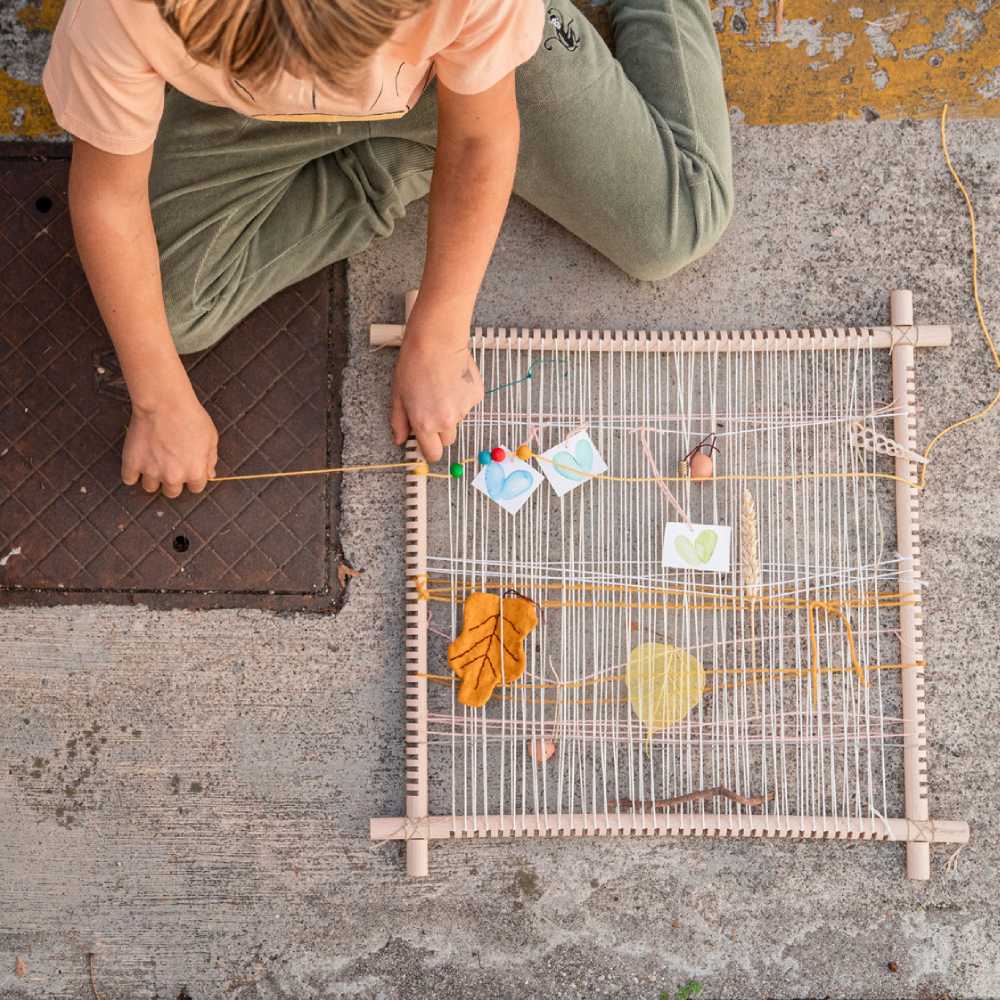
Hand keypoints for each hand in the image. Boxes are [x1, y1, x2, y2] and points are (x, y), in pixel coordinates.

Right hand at [121, 389, 218, 497]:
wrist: (164, 403)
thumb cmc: (189, 416)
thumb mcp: (211, 438)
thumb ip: (210, 459)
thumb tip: (210, 474)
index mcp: (195, 472)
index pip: (195, 488)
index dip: (192, 478)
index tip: (187, 470)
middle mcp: (173, 477)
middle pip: (172, 492)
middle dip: (172, 481)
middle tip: (170, 465)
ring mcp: (151, 472)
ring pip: (151, 488)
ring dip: (152, 478)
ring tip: (154, 462)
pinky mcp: (132, 464)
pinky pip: (129, 479)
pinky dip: (132, 473)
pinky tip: (137, 463)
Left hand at [390, 305, 483, 461]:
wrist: (437, 341)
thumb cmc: (414, 364)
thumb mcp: (398, 395)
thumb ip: (399, 422)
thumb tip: (400, 439)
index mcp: (426, 424)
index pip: (433, 454)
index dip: (430, 449)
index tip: (427, 443)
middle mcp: (447, 421)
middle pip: (447, 440)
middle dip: (440, 430)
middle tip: (432, 408)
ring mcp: (464, 409)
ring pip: (458, 419)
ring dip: (451, 410)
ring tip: (441, 387)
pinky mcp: (476, 396)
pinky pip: (468, 404)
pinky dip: (461, 396)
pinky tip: (452, 380)